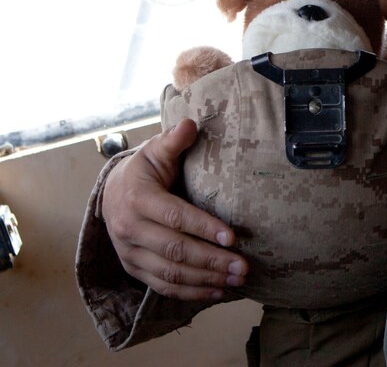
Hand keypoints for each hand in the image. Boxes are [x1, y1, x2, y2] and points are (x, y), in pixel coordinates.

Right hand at [101, 118, 247, 300]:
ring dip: (206, 279)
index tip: (233, 237)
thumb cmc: (144, 170)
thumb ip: (174, 140)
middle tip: (243, 266)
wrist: (111, 193)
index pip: (174, 217)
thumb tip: (190, 124)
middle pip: (175, 250)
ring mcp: (130, 253)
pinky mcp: (134, 269)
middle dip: (211, 260)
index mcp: (137, 199)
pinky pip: (162, 286)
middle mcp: (129, 230)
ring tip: (238, 278)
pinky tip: (218, 290)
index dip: (203, 227)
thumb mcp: (156, 151)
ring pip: (170, 273)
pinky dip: (190, 292)